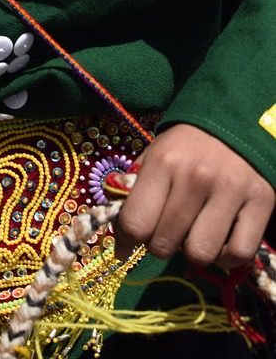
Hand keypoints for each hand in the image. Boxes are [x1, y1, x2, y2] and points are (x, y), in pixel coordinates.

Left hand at [113, 123, 274, 268]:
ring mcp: (231, 191)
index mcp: (164, 162)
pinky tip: (220, 239)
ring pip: (200, 254)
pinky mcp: (261, 203)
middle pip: (165, 244)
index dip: (129, 238)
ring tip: (194, 233)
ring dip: (193, 251)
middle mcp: (196, 176)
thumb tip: (119, 242)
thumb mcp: (154, 156)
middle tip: (167, 230)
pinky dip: (226, 257)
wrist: (234, 124)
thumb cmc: (186, 146)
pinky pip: (238, 254)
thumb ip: (134, 193)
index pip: (135, 223)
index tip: (132, 238)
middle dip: (160, 244)